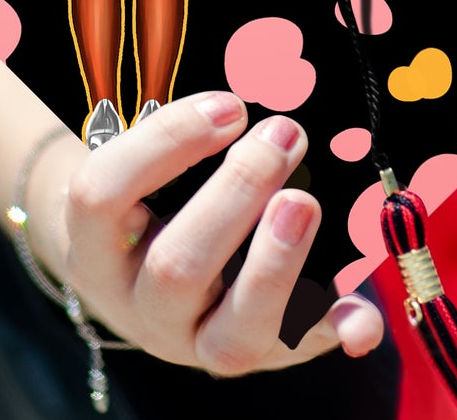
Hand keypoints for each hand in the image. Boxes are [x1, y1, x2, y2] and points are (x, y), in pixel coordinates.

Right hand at [29, 91, 384, 375]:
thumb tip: (240, 102)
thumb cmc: (150, 194)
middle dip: (238, 194)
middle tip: (284, 134)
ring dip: (276, 264)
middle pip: (176, 268)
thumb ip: (179, 131)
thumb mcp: (142, 164)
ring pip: (231, 335)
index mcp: (97, 245)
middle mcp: (140, 305)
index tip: (230, 105)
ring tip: (304, 201)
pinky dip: (332, 332)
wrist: (142, 277)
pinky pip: (297, 353)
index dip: (167, 144)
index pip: (103, 195)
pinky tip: (360, 318)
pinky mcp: (256, 354)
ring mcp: (197, 341)